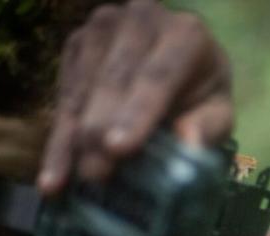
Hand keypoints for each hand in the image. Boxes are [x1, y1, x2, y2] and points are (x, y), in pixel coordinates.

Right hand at [38, 0, 232, 193]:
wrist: (182, 67)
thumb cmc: (202, 96)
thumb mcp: (217, 114)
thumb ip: (207, 126)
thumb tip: (187, 142)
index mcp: (185, 34)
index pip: (157, 75)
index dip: (136, 113)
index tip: (119, 149)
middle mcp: (140, 20)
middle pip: (114, 80)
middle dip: (101, 129)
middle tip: (96, 173)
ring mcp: (102, 28)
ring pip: (83, 87)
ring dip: (75, 138)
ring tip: (70, 181)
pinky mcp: (76, 44)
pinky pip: (63, 96)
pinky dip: (58, 141)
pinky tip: (51, 178)